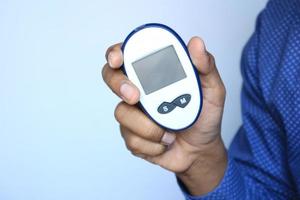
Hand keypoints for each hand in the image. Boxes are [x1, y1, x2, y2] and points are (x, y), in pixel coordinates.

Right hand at [102, 37, 226, 194]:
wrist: (200, 150)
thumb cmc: (204, 117)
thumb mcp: (212, 90)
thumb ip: (206, 66)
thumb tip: (196, 43)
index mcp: (155, 74)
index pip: (129, 55)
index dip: (116, 52)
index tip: (118, 58)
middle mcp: (140, 90)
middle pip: (112, 77)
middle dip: (118, 84)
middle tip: (135, 97)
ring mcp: (133, 113)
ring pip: (123, 113)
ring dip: (149, 127)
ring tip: (170, 132)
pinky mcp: (132, 135)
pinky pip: (132, 139)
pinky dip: (153, 143)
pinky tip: (165, 142)